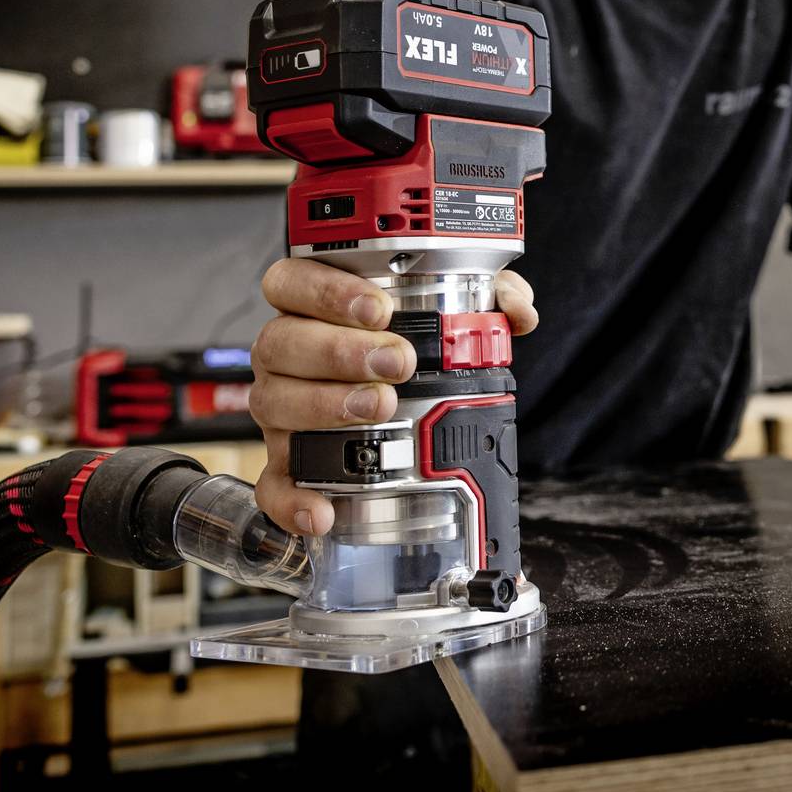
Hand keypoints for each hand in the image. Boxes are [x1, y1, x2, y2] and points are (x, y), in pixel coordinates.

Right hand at [246, 260, 538, 534]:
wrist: (401, 419)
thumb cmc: (409, 350)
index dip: (327, 290)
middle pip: (283, 342)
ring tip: (381, 408)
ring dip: (326, 406)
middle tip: (398, 362)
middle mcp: (288, 356)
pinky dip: (293, 498)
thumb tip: (517, 311)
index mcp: (314, 308)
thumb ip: (489, 297)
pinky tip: (323, 508)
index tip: (379, 308)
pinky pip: (273, 483)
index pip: (293, 283)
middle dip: (341, 351)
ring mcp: (282, 409)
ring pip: (276, 402)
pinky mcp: (285, 463)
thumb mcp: (454, 311)